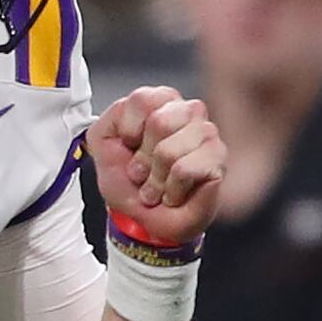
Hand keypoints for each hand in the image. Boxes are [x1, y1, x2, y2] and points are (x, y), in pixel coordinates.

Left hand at [88, 86, 223, 253]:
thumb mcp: (103, 142)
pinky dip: (171, 190)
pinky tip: (174, 194)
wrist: (144, 221)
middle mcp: (189, 112)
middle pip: (159, 122)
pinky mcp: (218, 160)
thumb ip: (111, 114)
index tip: (129, 148)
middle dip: (143, 159)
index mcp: (162, 102)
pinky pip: (184, 171)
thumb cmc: (128, 182)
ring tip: (158, 187)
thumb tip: (130, 105)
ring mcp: (207, 134)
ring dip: (156, 179)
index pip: (144, 99)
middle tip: (144, 173)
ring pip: (170, 151)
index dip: (129, 131)